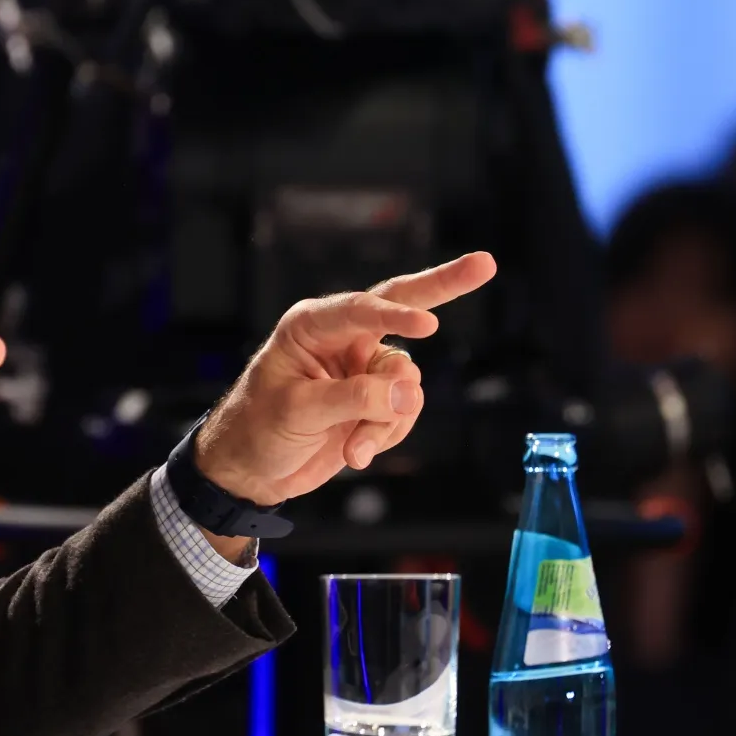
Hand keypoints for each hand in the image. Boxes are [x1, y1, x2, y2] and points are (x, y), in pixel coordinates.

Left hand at [193, 252, 497, 508]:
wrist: (250, 471)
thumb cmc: (257, 429)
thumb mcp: (298, 412)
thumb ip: (353, 399)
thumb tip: (405, 392)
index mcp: (311, 326)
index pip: (362, 310)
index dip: (397, 316)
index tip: (429, 327)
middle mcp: (341, 338)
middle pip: (401, 304)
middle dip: (443, 286)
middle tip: (485, 264)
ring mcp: (360, 368)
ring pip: (405, 381)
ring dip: (387, 420)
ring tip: (354, 447)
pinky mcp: (372, 399)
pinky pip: (403, 410)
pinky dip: (386, 435)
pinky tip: (356, 451)